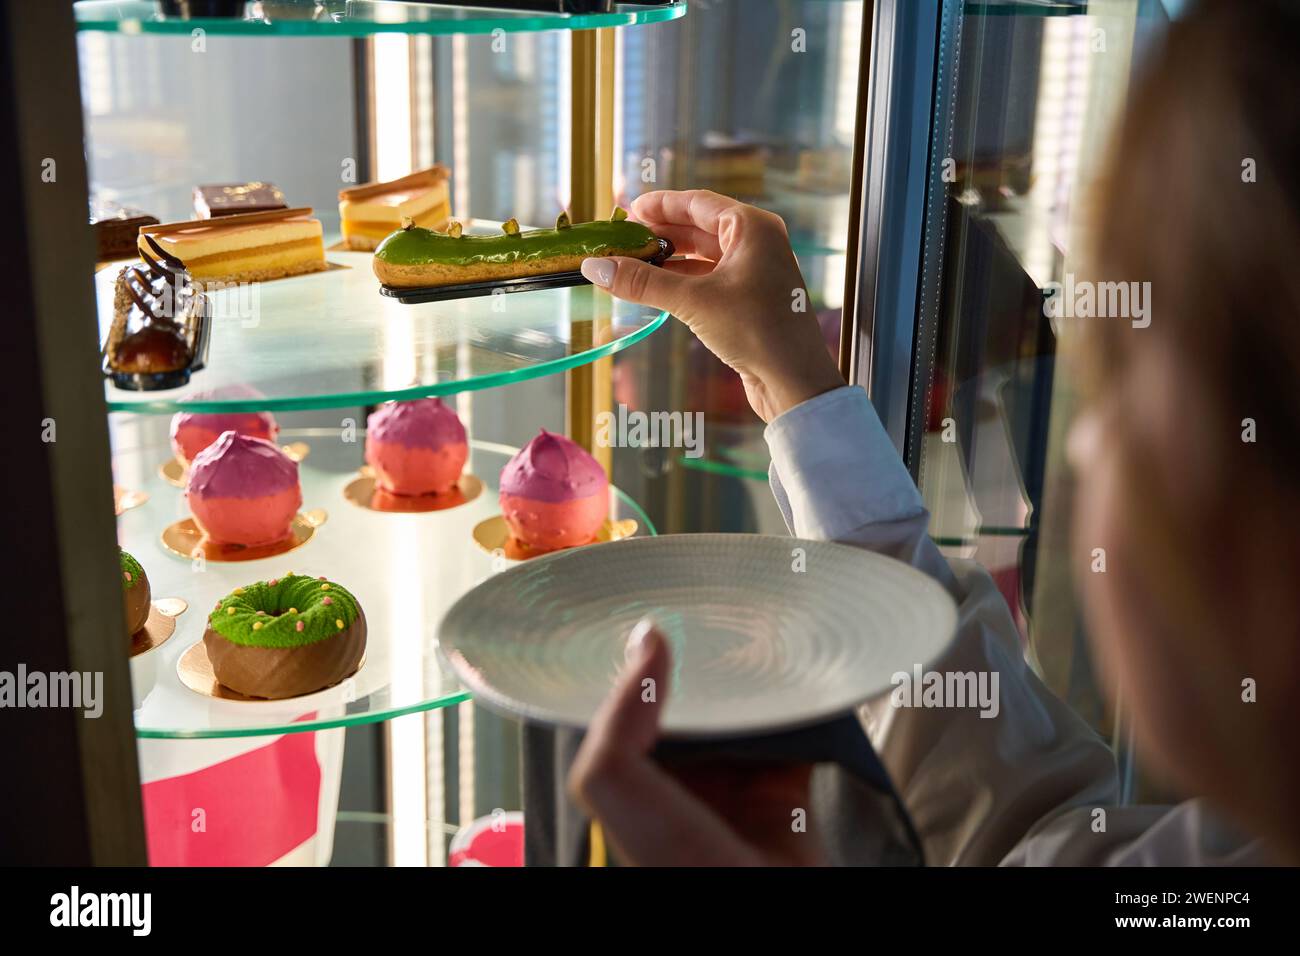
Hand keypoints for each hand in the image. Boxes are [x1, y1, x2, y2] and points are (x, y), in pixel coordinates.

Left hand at [568, 620, 822, 865]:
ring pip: (739, 713)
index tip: (647, 614)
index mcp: (632, 784)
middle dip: (695, 666)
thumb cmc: (680, 863)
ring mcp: (734, 786)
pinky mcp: (785, 790)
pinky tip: (799, 671)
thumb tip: (644, 641)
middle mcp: (680, 783)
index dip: (633, 666)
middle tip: (704, 609)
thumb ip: (616, 720)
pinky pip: (795, 733)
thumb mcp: (616, 786)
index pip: (625, 708)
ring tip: (751, 628)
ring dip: (749, 681)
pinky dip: (802, 705)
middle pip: (685, 706)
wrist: (772, 900)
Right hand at [580, 190, 845, 422]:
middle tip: (622, 238)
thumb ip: (643, 282)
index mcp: (752, 228)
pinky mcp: (749, 298)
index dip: (661, 205)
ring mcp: (755, 271)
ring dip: (668, 259)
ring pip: (702, 255)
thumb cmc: (756, 331)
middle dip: (660, 233)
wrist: (794, 381)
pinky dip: (681, 280)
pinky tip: (655, 287)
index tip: (628, 209)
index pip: (698, 202)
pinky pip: (708, 278)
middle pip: (699, 227)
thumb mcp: (694, 302)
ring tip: (631, 263)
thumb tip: (596, 266)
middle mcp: (757, 242)